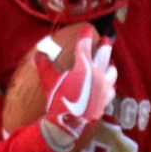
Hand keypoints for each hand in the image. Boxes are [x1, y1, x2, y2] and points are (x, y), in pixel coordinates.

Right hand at [37, 27, 116, 151]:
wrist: (69, 123)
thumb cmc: (58, 99)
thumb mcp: (48, 81)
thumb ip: (44, 66)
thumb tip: (38, 53)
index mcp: (83, 65)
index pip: (85, 45)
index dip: (86, 35)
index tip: (88, 28)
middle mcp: (97, 73)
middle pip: (104, 54)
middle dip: (105, 45)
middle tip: (107, 39)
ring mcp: (104, 87)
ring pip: (112, 71)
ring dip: (110, 65)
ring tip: (110, 63)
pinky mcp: (106, 99)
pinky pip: (111, 89)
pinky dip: (110, 84)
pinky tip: (108, 85)